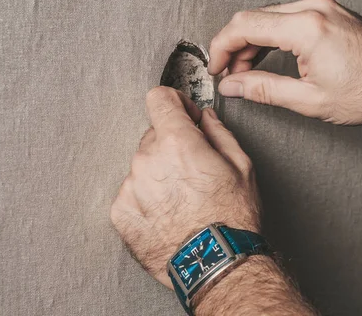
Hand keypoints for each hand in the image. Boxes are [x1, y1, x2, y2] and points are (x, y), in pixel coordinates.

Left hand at [110, 87, 259, 287]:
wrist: (215, 264)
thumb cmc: (231, 218)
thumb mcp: (241, 166)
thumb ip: (219, 133)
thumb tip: (205, 118)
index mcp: (177, 142)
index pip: (159, 99)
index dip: (174, 103)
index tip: (183, 116)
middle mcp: (147, 160)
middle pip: (153, 136)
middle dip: (172, 146)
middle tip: (193, 171)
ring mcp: (130, 187)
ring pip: (142, 165)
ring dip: (159, 174)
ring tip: (182, 199)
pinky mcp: (120, 212)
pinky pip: (132, 192)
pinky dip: (146, 198)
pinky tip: (168, 214)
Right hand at [209, 0, 361, 124]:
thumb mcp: (310, 100)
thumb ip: (264, 89)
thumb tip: (234, 85)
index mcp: (306, 27)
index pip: (244, 26)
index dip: (221, 47)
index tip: (215, 66)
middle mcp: (314, 8)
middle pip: (254, 18)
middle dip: (235, 46)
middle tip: (230, 74)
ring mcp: (323, 6)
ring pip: (269, 16)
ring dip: (253, 42)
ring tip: (248, 71)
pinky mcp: (329, 11)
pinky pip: (288, 17)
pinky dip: (272, 36)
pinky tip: (268, 56)